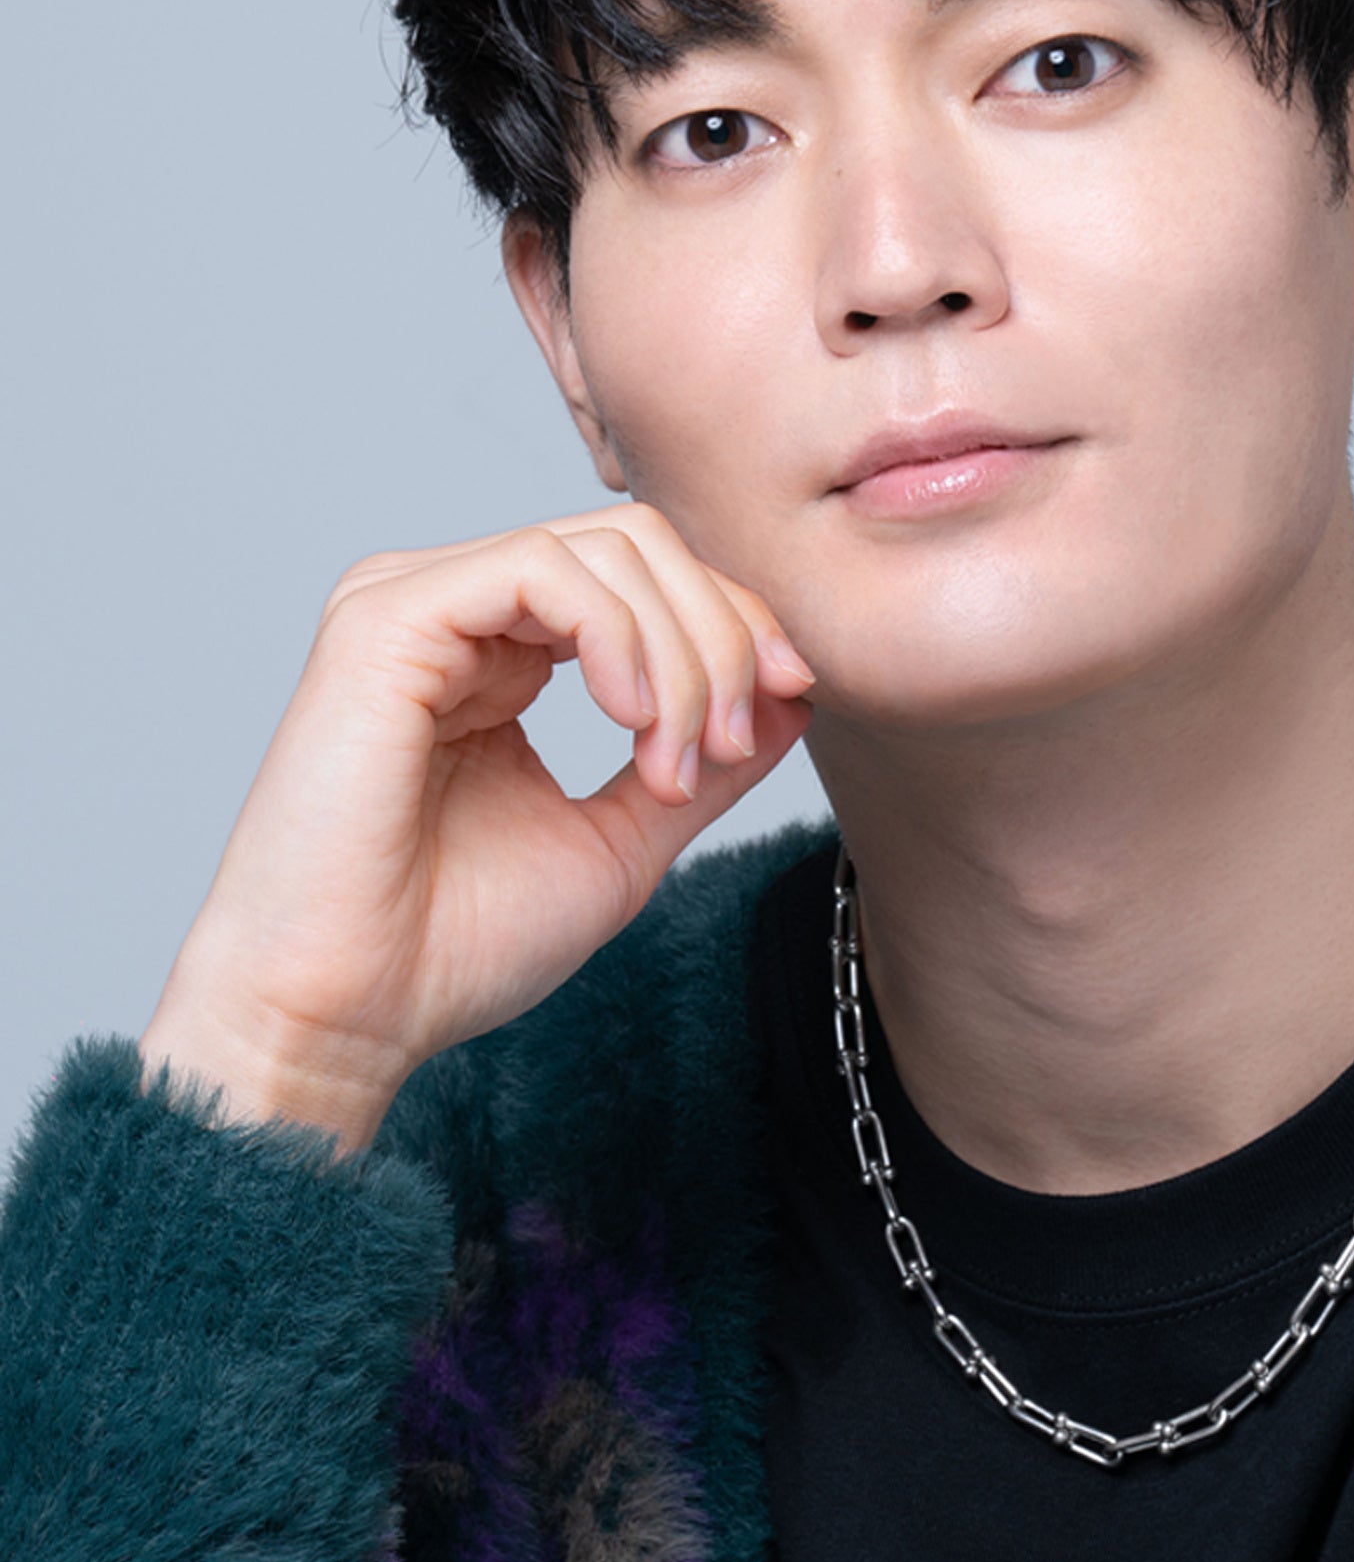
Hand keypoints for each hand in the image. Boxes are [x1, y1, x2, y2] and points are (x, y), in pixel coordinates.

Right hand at [137, 508, 816, 1151]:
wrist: (349, 1016)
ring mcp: (413, 603)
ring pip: (604, 548)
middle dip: (721, 634)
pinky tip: (629, 718)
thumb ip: (704, 761)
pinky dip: (616, 633)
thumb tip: (795, 694)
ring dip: (679, 649)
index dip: (737, 622)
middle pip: (638, 546)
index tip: (793, 695)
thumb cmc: (456, 946)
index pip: (645, 577)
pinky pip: (540, 567)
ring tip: (674, 760)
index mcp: (500, 652)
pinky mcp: (385, 618)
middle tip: (726, 744)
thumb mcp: (624, 837)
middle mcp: (455, 611)